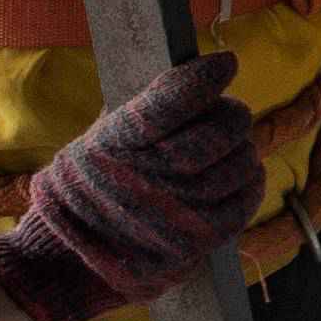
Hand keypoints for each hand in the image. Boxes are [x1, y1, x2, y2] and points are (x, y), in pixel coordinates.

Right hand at [0, 56, 263, 320]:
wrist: (71, 257)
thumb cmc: (91, 184)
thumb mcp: (99, 139)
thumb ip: (143, 108)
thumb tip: (197, 77)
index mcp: (119, 139)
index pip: (175, 98)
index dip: (205, 76)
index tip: (225, 64)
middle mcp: (150, 173)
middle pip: (224, 127)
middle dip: (232, 115)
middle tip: (228, 116)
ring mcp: (179, 209)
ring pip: (243, 160)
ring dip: (241, 152)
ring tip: (227, 152)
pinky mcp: (200, 238)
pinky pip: (247, 198)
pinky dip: (248, 183)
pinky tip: (238, 177)